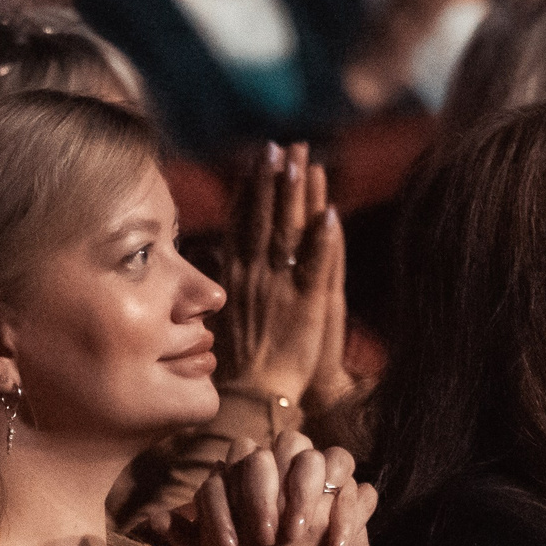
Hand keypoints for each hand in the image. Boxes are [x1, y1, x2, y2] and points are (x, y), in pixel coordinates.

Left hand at [193, 433, 360, 545]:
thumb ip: (192, 536)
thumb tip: (155, 519)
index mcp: (262, 476)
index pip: (246, 454)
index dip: (235, 490)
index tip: (231, 541)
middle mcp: (297, 474)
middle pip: (290, 442)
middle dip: (272, 485)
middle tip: (263, 534)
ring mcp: (332, 488)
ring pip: (333, 457)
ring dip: (312, 491)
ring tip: (296, 534)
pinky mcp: (357, 510)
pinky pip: (363, 494)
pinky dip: (351, 515)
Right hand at [218, 143, 346, 409]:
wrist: (253, 399)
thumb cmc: (238, 364)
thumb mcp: (223, 315)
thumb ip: (225, 282)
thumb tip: (216, 258)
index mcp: (235, 277)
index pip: (243, 222)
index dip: (252, 189)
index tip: (258, 158)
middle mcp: (255, 276)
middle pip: (264, 219)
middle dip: (273, 181)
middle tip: (280, 146)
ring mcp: (280, 289)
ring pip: (288, 233)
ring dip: (294, 197)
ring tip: (302, 162)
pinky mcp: (306, 306)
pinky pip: (315, 267)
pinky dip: (322, 241)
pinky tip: (330, 214)